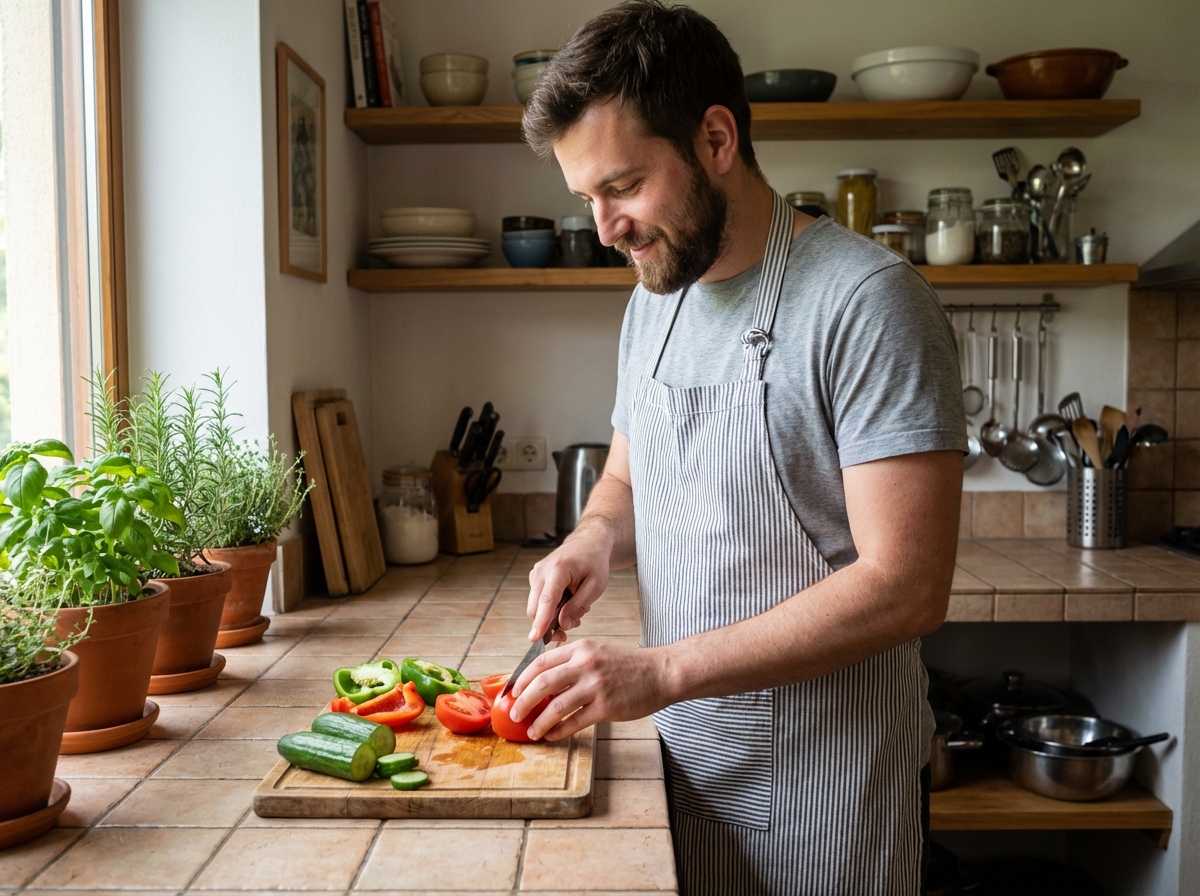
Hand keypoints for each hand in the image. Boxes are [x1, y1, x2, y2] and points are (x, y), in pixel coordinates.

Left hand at [508, 638, 670, 740]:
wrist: (661, 673)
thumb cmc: (629, 665)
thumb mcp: (598, 652)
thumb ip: (574, 662)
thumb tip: (545, 681)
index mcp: (581, 649)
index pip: (541, 662)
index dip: (522, 679)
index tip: (513, 691)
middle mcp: (586, 664)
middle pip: (542, 684)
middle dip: (522, 701)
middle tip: (514, 714)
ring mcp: (596, 686)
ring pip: (556, 706)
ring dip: (539, 722)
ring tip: (532, 731)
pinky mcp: (606, 707)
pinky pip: (575, 722)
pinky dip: (559, 730)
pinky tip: (552, 735)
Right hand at [527, 527, 612, 641]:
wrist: (587, 543)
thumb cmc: (594, 562)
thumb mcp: (596, 585)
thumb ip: (579, 606)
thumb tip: (563, 625)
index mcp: (559, 569)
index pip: (546, 600)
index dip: (541, 622)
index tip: (535, 638)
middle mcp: (542, 571)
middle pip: (536, 608)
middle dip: (550, 624)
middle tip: (573, 625)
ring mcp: (536, 573)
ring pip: (536, 607)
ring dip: (551, 616)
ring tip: (574, 610)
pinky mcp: (535, 578)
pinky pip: (538, 601)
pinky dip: (549, 607)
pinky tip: (566, 601)